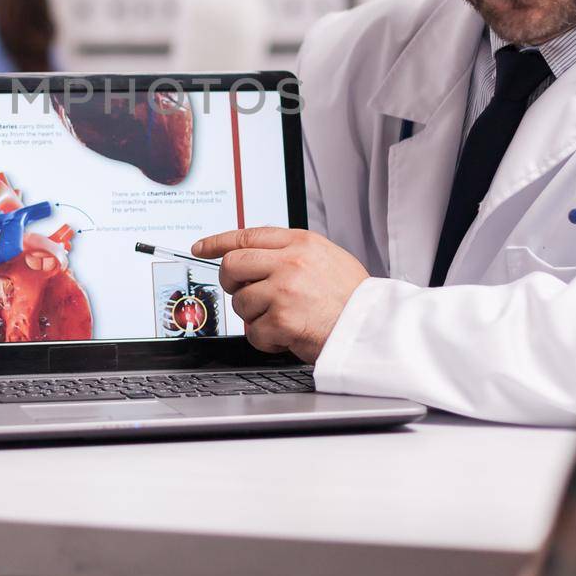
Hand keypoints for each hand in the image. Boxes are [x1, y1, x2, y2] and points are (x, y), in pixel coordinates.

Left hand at [193, 227, 369, 362]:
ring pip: (241, 302)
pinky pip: (254, 332)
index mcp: (300, 243)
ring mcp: (284, 289)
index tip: (201, 248)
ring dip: (255, 316)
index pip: (247, 236)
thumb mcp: (326, 257)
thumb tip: (256, 259)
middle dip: (231, 282)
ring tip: (281, 319)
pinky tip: (287, 336)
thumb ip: (291, 253)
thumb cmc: (352, 298)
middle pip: (233, 265)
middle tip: (243, 293)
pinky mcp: (282, 319)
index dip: (218, 242)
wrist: (373, 326)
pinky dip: (266, 340)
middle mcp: (290, 262)